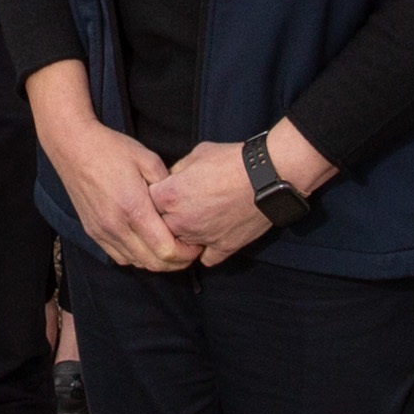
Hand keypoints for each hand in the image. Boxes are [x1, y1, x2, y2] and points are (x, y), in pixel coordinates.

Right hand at [37, 97, 197, 274]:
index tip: (196, 243)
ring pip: (137, 263)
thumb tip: (182, 204)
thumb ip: (168, 185)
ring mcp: (103, 231)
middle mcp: (116, 226)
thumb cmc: (111, 150)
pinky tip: (147, 244)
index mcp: (134, 208)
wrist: (73, 147)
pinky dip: (138, 257)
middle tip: (189, 250)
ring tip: (170, 247)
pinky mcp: (93, 232)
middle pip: (153, 263)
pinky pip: (120, 257)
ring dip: (157, 261)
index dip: (186, 253)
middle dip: (176, 262)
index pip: (166, 250)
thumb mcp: (148, 160)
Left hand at [148, 136, 272, 266]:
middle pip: (160, 226)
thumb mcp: (197, 154)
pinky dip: (206, 250)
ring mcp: (201, 237)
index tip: (163, 191)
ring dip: (184, 234)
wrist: (267, 177)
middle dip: (166, 217)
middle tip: (181, 205)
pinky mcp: (223, 248)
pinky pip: (206, 258)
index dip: (154, 196)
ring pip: (180, 244)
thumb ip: (178, 170)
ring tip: (198, 218)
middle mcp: (180, 221)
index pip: (145, 202)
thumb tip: (172, 178)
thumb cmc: (232, 161)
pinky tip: (211, 236)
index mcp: (169, 196)